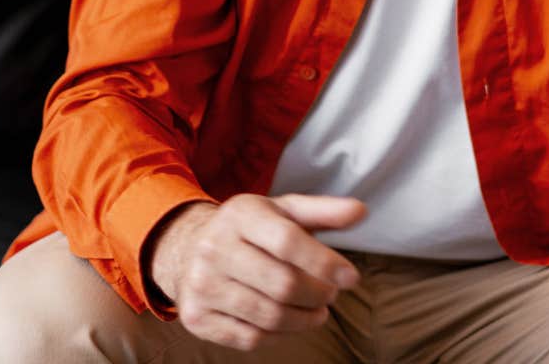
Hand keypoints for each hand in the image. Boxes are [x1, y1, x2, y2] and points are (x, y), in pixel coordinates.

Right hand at [145, 193, 365, 350]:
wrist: (188, 247)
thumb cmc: (249, 230)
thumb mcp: (282, 211)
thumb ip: (322, 212)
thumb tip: (361, 211)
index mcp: (240, 215)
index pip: (287, 241)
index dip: (325, 263)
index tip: (351, 277)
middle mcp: (214, 248)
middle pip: (283, 285)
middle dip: (318, 295)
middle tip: (330, 295)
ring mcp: (202, 284)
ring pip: (269, 316)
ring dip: (304, 320)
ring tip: (317, 311)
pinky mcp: (197, 316)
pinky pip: (250, 338)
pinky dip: (278, 335)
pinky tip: (287, 322)